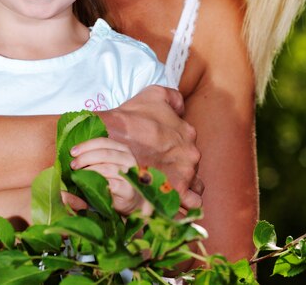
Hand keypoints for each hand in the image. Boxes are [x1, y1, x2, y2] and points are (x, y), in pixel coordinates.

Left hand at [70, 137, 150, 214]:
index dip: (87, 145)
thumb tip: (71, 154)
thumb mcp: (104, 166)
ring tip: (78, 174)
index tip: (72, 152)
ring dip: (90, 170)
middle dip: (86, 157)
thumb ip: (93, 159)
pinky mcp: (129, 190)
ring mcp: (130, 174)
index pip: (103, 142)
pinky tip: (90, 185)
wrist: (131, 201)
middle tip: (73, 164)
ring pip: (108, 167)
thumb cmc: (113, 181)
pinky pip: (113, 184)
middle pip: (105, 153)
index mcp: (122, 149)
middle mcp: (128, 158)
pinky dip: (100, 183)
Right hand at [99, 85, 201, 208]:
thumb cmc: (132, 117)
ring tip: (166, 193)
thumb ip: (174, 98)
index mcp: (188, 134)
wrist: (111, 139)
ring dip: (184, 192)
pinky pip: (186, 209)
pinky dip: (179, 210)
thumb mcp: (155, 94)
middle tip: (158, 173)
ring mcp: (184, 177)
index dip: (174, 151)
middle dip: (178, 172)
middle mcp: (191, 156)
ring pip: (194, 192)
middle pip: (191, 169)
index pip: (188, 147)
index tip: (159, 154)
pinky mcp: (173, 195)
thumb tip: (181, 108)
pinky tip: (168, 208)